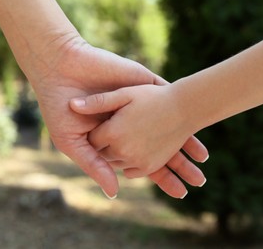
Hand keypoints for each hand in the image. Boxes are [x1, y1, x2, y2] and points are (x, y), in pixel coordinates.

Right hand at [30, 36, 207, 197]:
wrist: (58, 70)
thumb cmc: (60, 109)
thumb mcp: (73, 143)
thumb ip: (95, 166)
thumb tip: (114, 193)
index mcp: (115, 140)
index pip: (143, 162)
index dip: (161, 176)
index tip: (180, 191)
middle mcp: (130, 124)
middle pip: (160, 148)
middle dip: (178, 165)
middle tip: (198, 181)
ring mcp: (137, 105)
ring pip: (168, 127)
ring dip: (185, 143)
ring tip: (203, 160)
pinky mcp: (142, 85)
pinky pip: (167, 100)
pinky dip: (182, 113)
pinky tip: (195, 123)